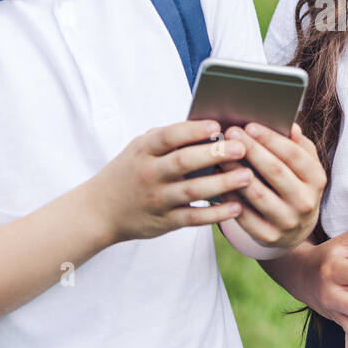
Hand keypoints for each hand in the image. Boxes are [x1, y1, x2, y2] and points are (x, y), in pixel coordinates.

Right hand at [87, 119, 255, 243]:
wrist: (100, 210)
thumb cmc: (130, 171)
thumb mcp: (140, 149)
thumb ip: (169, 138)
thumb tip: (210, 125)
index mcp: (143, 150)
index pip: (168, 136)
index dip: (192, 130)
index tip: (216, 125)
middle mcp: (149, 173)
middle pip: (184, 162)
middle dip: (214, 154)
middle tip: (241, 148)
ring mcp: (157, 199)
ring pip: (192, 191)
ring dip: (222, 183)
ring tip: (247, 176)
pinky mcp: (164, 221)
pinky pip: (194, 218)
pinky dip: (216, 214)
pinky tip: (237, 207)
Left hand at [216, 122, 326, 251]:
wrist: (296, 228)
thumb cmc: (296, 184)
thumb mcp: (305, 165)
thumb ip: (299, 145)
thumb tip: (291, 127)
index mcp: (316, 179)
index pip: (294, 155)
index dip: (271, 139)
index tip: (249, 126)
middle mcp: (306, 202)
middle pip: (275, 171)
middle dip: (251, 150)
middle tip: (230, 133)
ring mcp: (288, 222)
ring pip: (258, 194)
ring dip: (236, 172)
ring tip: (220, 155)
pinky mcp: (268, 237)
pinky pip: (245, 215)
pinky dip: (230, 197)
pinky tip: (219, 180)